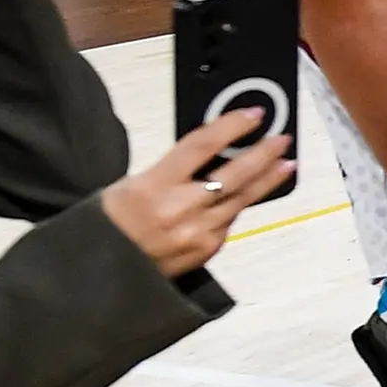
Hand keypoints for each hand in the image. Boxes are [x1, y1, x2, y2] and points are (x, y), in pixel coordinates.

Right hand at [101, 108, 294, 275]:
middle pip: (235, 174)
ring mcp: (197, 232)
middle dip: (264, 154)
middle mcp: (180, 209)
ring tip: (286, 165)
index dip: (232, 126)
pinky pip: (229, 222)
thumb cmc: (110, 223)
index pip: (202, 146)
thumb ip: (172, 170)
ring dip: (267, 181)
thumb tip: (211, 152)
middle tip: (283, 139)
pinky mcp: (206, 250)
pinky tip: (251, 196)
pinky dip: (239, 206)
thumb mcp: (131, 184)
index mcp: (153, 186)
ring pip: (242, 200)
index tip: (254, 114)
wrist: (100, 271)